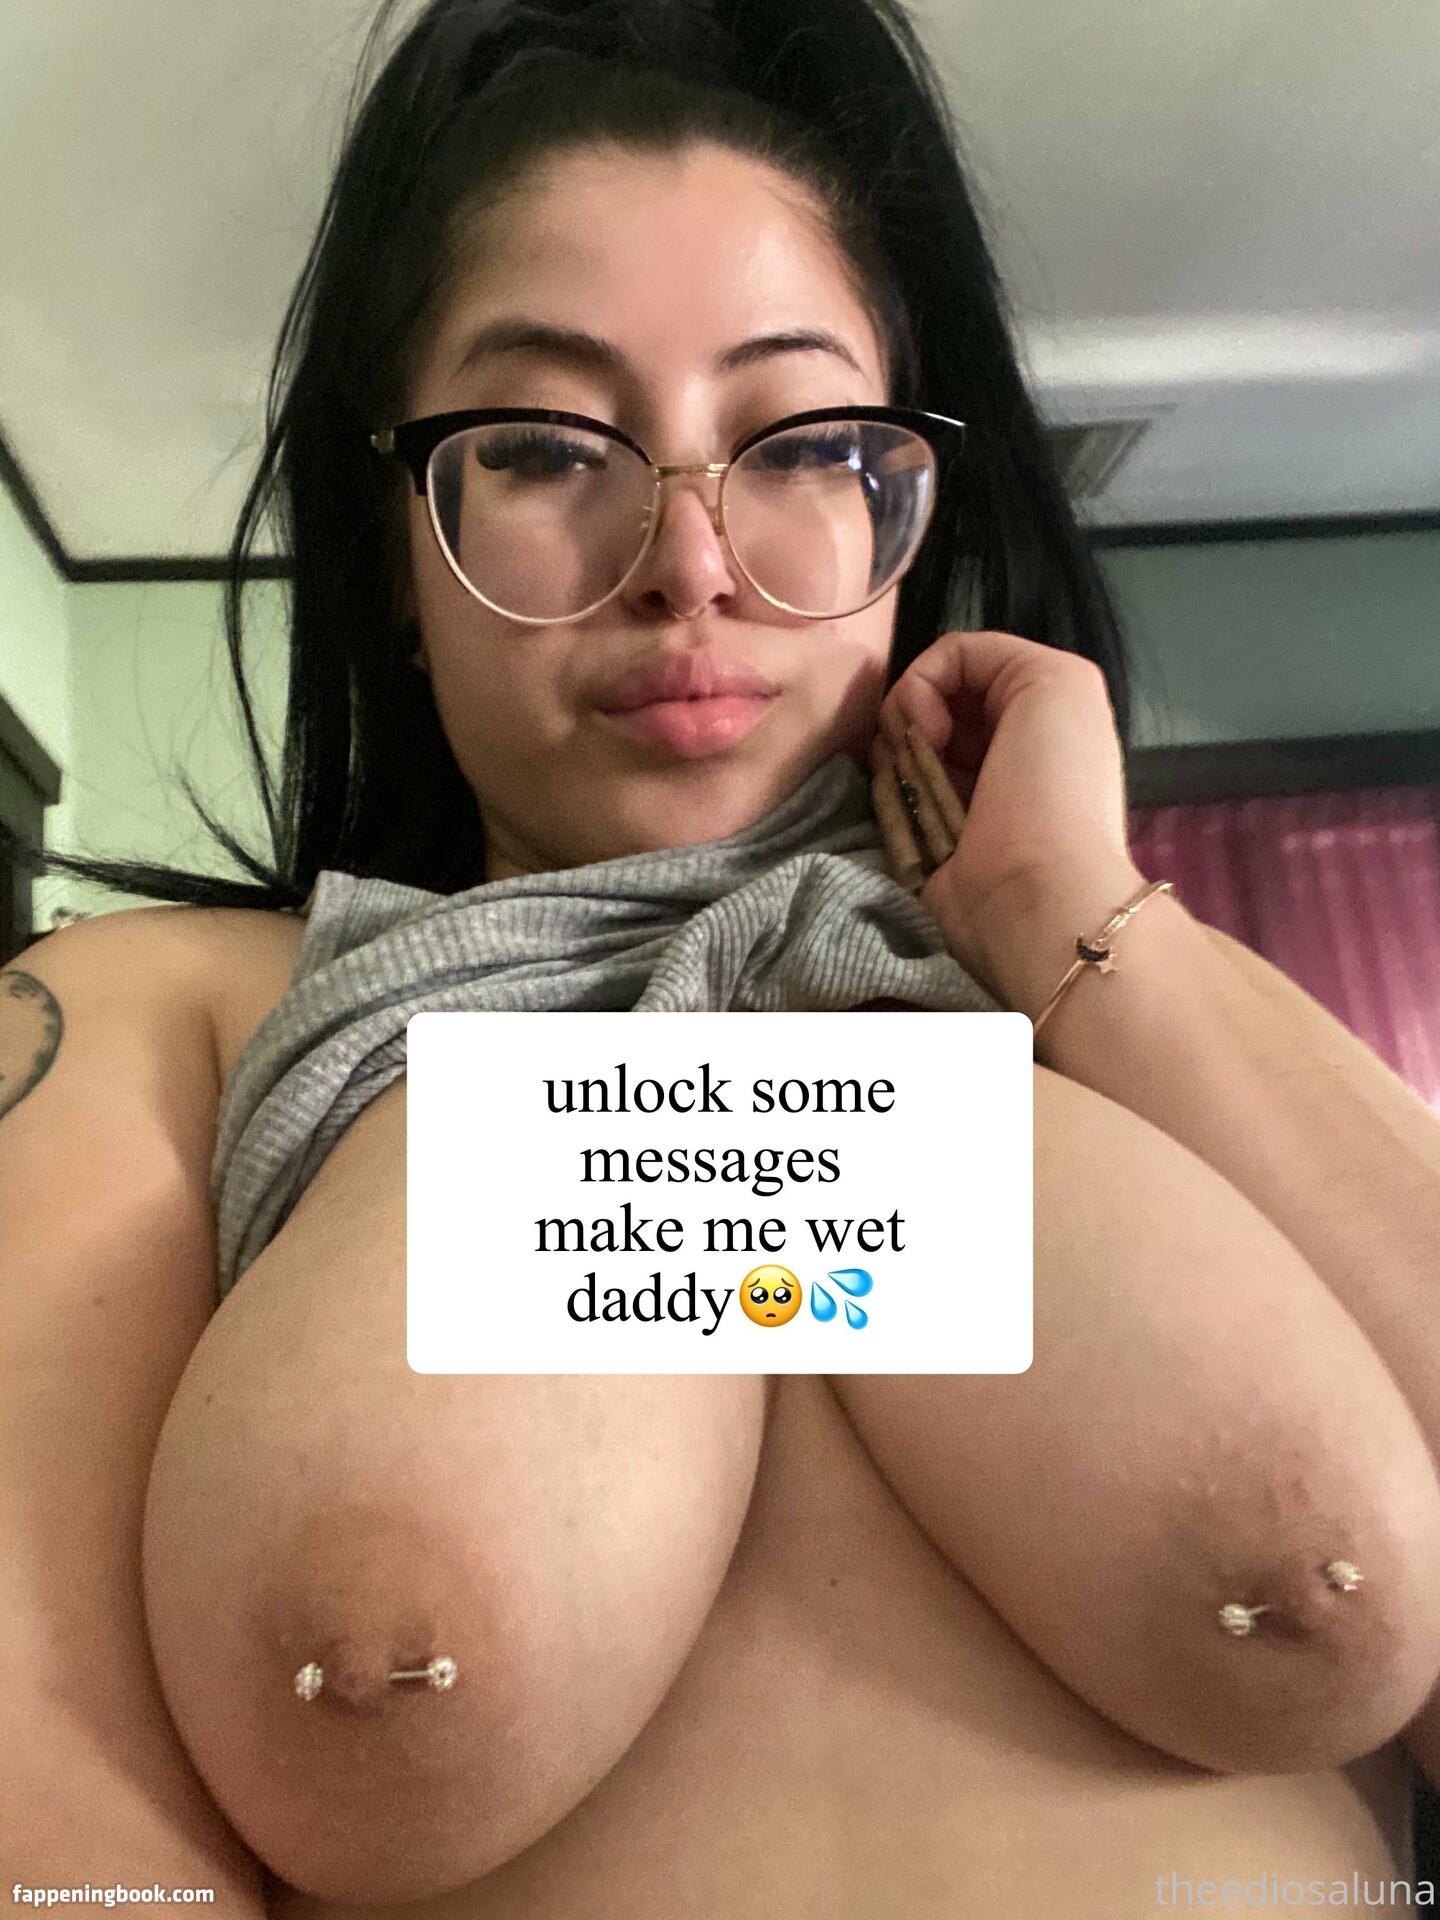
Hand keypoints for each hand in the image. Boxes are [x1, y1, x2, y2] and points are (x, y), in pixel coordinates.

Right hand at [871, 629, 1144, 1002]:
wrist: (1035, 897)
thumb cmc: (1050, 788)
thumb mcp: (1053, 683)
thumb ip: (987, 654)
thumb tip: (925, 703)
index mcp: (1037, 706)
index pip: (958, 663)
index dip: (934, 679)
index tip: (938, 722)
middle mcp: (999, 743)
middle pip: (924, 699)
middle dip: (907, 714)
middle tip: (916, 748)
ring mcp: (960, 788)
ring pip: (899, 740)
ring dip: (893, 752)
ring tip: (906, 780)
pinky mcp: (928, 830)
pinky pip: (889, 786)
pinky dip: (886, 786)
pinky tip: (897, 801)